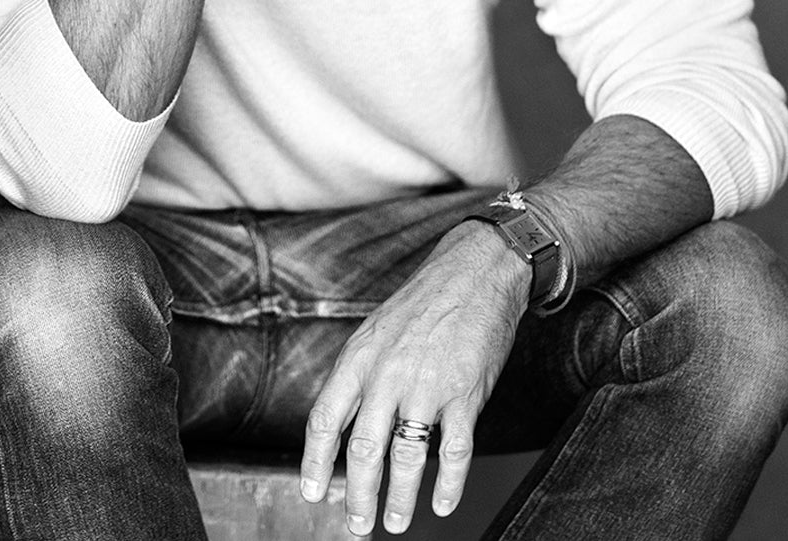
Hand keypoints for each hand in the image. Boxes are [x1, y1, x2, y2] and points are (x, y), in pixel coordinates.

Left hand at [299, 221, 529, 534]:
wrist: (474, 272)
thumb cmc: (423, 303)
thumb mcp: (374, 331)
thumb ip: (358, 377)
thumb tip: (340, 425)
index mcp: (358, 358)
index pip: (324, 420)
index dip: (314, 463)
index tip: (313, 493)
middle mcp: (388, 375)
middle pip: (363, 450)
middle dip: (358, 495)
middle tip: (357, 524)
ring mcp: (428, 387)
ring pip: (407, 458)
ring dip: (400, 498)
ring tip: (397, 522)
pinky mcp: (466, 395)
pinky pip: (455, 452)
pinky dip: (449, 485)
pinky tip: (442, 503)